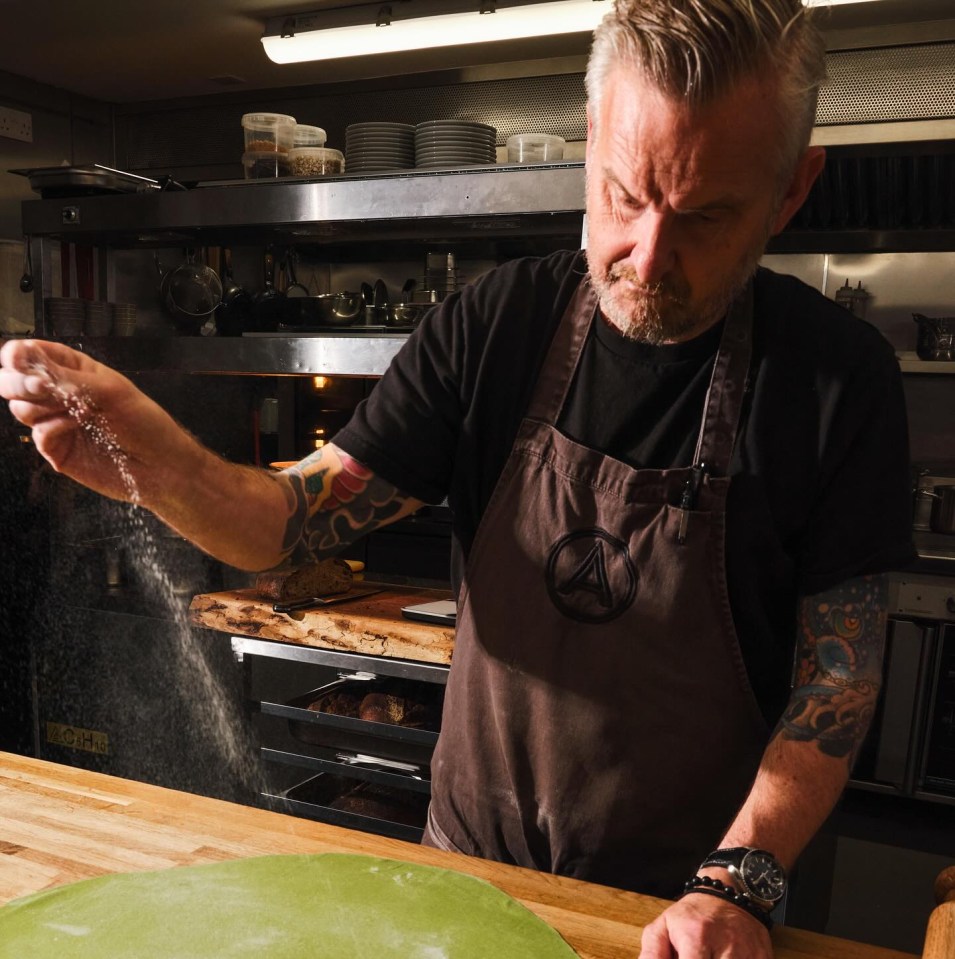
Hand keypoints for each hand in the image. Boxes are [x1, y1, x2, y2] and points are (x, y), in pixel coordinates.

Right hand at [0, 338, 189, 504]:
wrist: (160, 466)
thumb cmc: (146, 423)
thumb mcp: (110, 390)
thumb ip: (67, 377)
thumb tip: (28, 362)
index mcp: (74, 370)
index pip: (31, 354)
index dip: (19, 355)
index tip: (19, 359)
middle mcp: (60, 394)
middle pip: (12, 381)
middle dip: (19, 382)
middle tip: (40, 387)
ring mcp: (55, 422)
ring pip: (20, 408)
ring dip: (44, 407)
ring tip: (80, 412)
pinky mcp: (56, 449)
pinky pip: (36, 434)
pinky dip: (53, 428)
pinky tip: (77, 426)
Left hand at [640, 893, 772, 958]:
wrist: (729, 892)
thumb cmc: (694, 914)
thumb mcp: (666, 925)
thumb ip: (652, 953)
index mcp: (696, 936)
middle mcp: (725, 945)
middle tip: (697, 957)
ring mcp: (747, 953)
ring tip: (709, 955)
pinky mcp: (764, 957)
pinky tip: (725, 957)